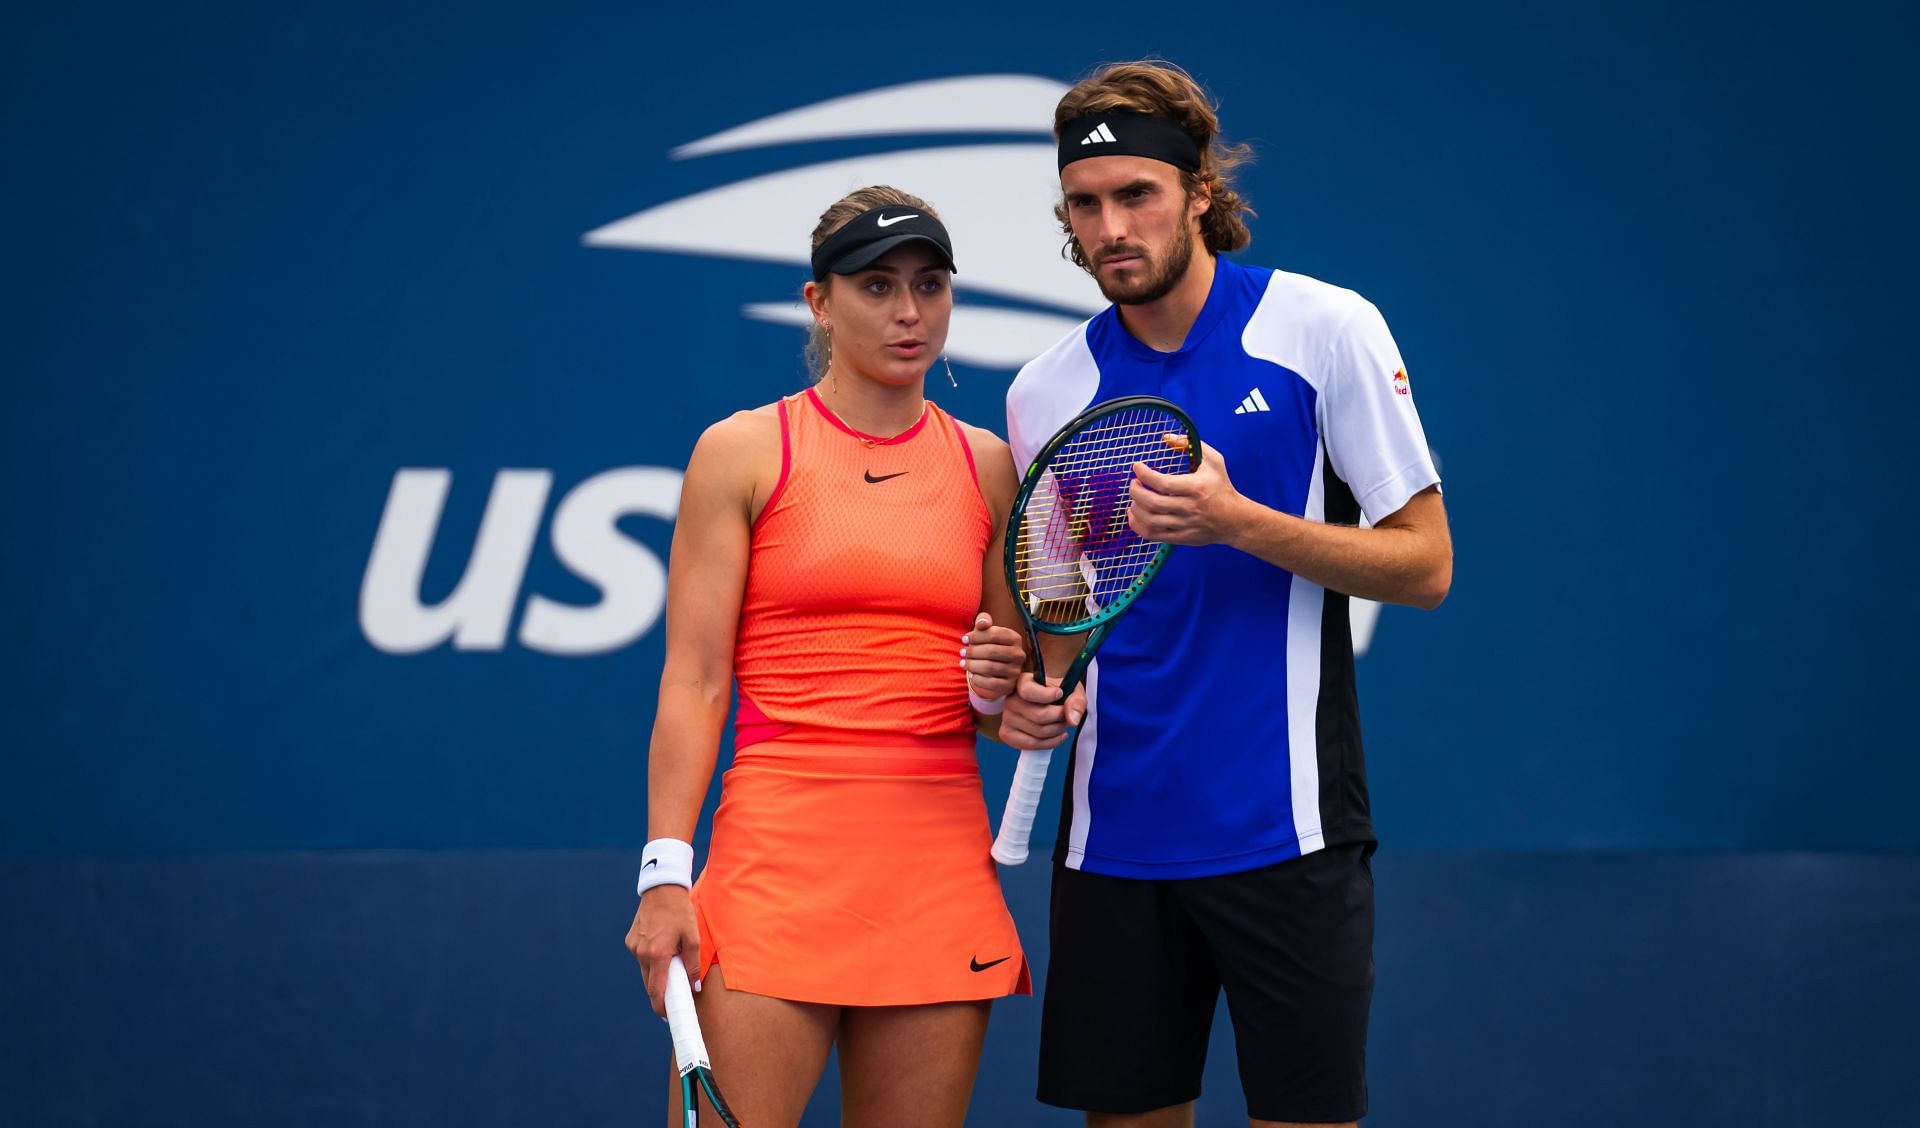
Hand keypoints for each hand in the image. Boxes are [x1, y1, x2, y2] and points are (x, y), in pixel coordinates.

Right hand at [625, 885, 699, 1016]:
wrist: (661, 888)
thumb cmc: (680, 912)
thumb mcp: (693, 937)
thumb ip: (693, 965)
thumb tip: (694, 987)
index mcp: (657, 954)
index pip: (656, 991)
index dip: (661, 1008)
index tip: (668, 1018)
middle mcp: (641, 953)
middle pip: (650, 984)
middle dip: (661, 992)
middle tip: (676, 996)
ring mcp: (633, 947)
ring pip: (645, 971)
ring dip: (657, 974)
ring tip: (672, 966)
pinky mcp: (630, 941)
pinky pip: (641, 958)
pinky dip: (651, 960)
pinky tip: (662, 949)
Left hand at [962, 612, 1025, 701]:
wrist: (998, 672)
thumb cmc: (989, 647)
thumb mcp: (987, 633)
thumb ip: (984, 622)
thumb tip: (981, 622)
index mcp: (1015, 638)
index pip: (994, 634)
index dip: (976, 636)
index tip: (964, 639)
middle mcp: (1018, 654)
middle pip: (991, 651)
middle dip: (973, 651)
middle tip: (962, 652)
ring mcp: (1015, 671)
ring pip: (990, 667)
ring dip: (972, 665)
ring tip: (963, 663)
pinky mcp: (1009, 685)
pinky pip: (991, 683)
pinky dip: (978, 679)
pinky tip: (971, 675)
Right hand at [997, 670, 1086, 749]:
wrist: (1049, 705)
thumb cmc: (1060, 695)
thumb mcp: (1072, 691)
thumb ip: (1076, 702)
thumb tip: (1072, 720)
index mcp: (1022, 682)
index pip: (1028, 691)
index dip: (1047, 695)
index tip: (1060, 694)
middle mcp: (1010, 699)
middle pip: (1039, 715)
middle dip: (1060, 719)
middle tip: (1066, 716)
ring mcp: (1006, 717)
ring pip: (1037, 732)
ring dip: (1057, 731)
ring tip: (1062, 725)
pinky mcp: (1007, 733)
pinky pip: (1030, 744)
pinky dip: (1049, 743)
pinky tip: (1057, 736)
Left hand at [1129, 441, 1246, 546]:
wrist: (1235, 520)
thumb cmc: (1222, 487)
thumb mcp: (1213, 461)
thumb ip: (1190, 445)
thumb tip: (1166, 437)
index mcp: (1195, 487)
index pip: (1162, 482)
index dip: (1144, 474)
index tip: (1137, 467)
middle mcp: (1188, 508)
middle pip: (1152, 502)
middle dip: (1135, 491)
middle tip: (1134, 483)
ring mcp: (1184, 525)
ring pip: (1150, 520)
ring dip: (1135, 508)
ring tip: (1134, 498)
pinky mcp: (1181, 538)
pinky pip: (1153, 535)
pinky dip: (1138, 526)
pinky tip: (1135, 515)